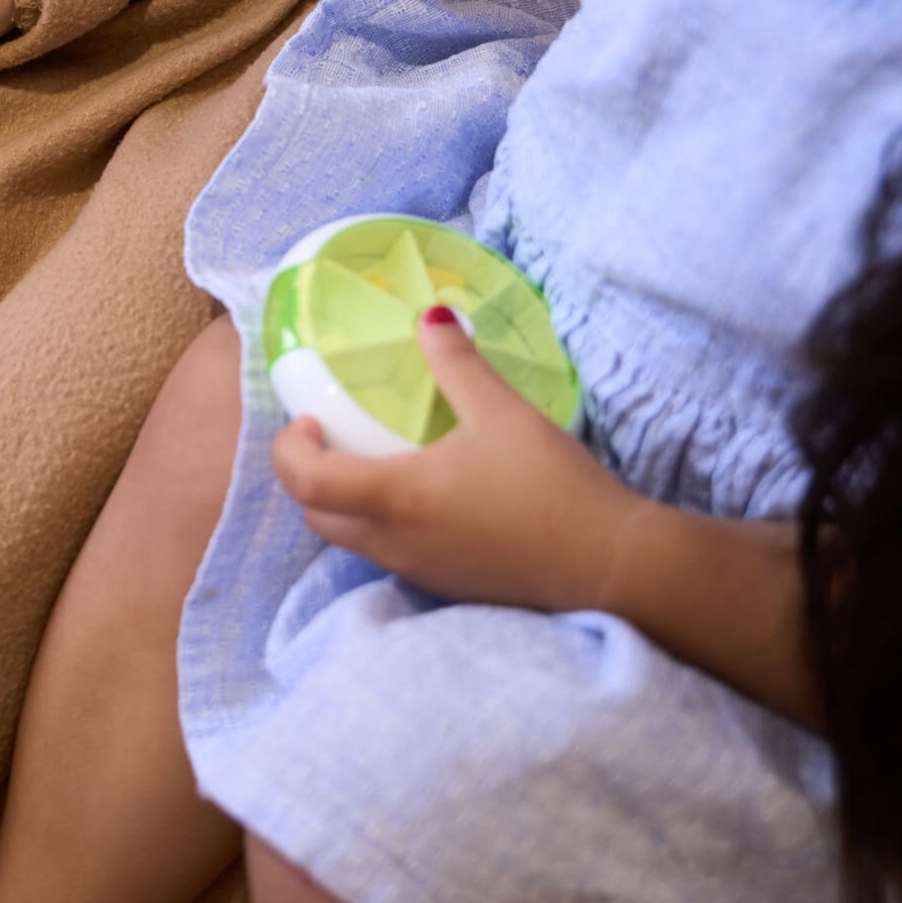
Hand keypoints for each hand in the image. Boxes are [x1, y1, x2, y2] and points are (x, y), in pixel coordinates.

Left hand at [271, 311, 641, 613]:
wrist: (611, 568)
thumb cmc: (552, 487)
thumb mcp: (502, 412)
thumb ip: (457, 362)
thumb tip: (430, 314)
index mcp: (395, 497)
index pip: (304, 482)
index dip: (291, 449)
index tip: (314, 420)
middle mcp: (393, 543)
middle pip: (316, 518)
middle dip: (310, 477)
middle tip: (337, 437)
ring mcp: (418, 572)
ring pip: (351, 542)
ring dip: (344, 504)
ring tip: (378, 461)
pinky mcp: (446, 588)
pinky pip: (389, 557)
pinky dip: (382, 527)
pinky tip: (426, 498)